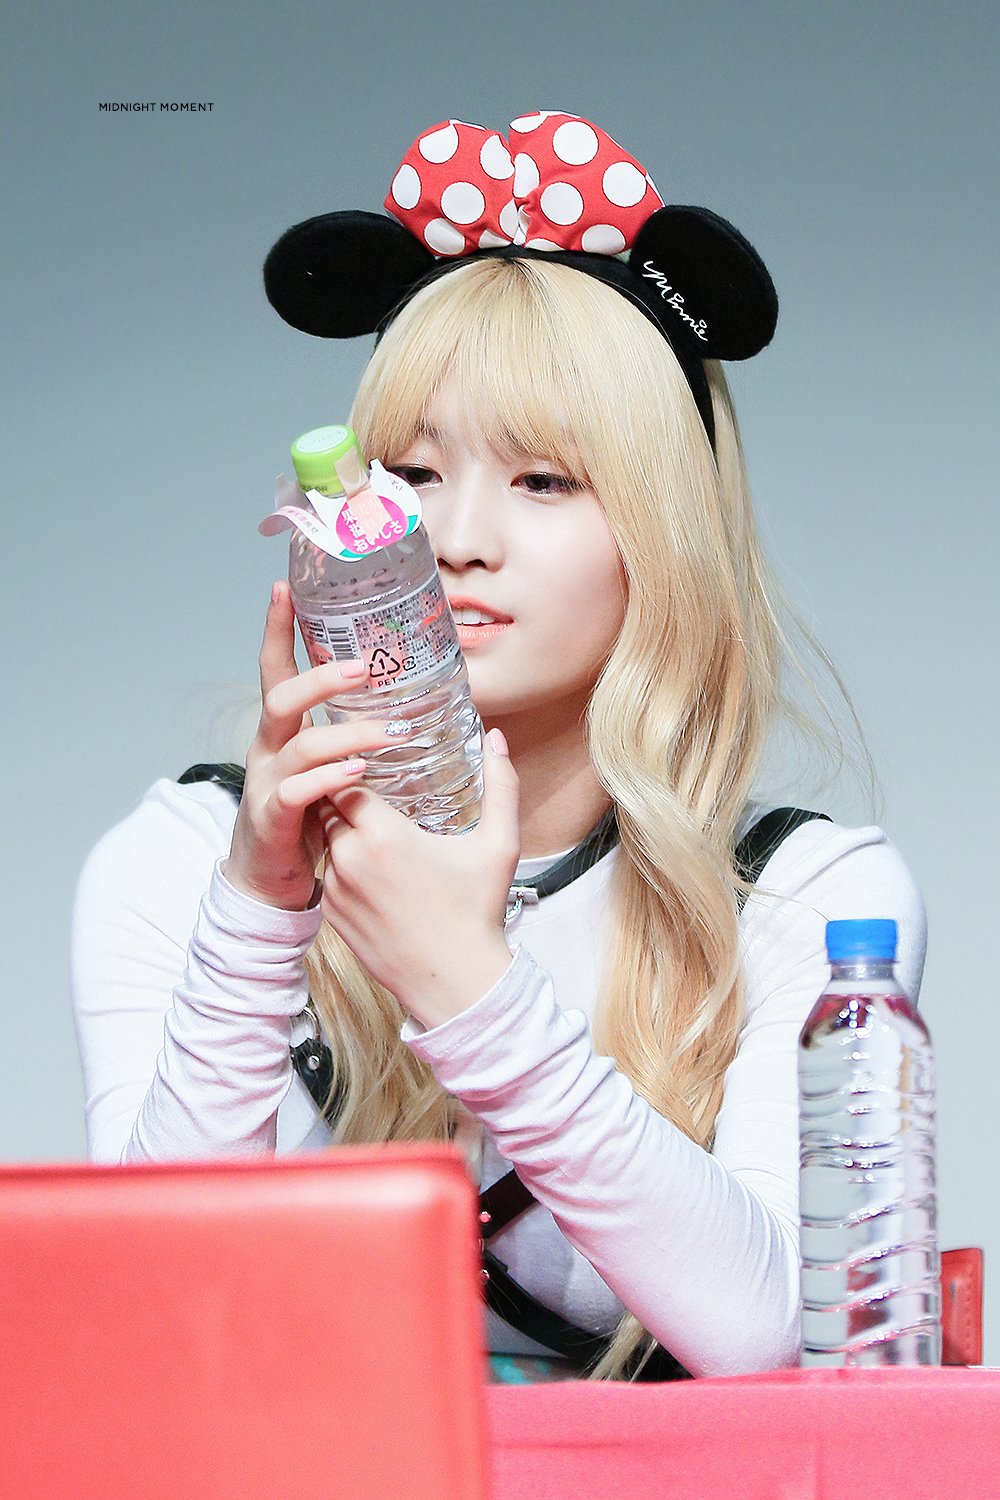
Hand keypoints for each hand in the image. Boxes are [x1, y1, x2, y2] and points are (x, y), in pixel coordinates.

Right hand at [224, 581, 406, 910]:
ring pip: (300, 744)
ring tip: (388, 733)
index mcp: (283, 729)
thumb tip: (408, 707)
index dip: (276, 628)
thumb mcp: (329, 767)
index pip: (275, 668)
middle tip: (364, 669)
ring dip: (346, 735)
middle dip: (321, 677)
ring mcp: (266, 782)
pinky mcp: (271, 818)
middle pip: (282, 696)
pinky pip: (297, 791)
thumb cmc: (308, 817)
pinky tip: (359, 776)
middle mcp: (268, 747)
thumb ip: (353, 738)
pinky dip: (329, 780)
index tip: (285, 587)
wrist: (269, 881)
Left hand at [319, 729, 519, 1027]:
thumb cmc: (477, 912)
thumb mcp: (499, 845)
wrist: (454, 984)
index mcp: (383, 835)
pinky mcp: (331, 913)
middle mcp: (349, 858)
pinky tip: (369, 864)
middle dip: (345, 792)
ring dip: (341, 828)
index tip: (371, 762)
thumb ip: (501, 784)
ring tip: (369, 822)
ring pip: (324, 839)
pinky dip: (341, 862)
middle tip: (369, 784)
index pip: (345, 779)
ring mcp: (335, 888)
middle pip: (328, 804)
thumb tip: (496, 736)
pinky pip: (326, 872)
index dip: (355, 768)